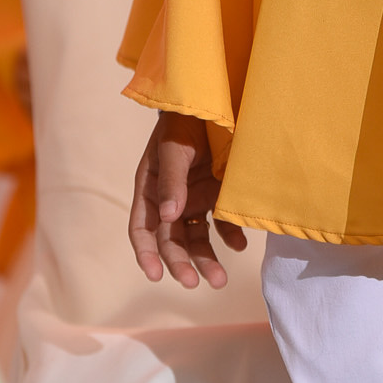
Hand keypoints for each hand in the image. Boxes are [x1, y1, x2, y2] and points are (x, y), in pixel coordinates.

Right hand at [128, 111, 247, 289]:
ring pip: (198, 238)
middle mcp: (171, 199)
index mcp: (151, 188)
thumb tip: (169, 217)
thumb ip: (172, 180)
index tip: (155, 275)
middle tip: (195, 282)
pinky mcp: (218, 194)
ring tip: (219, 280)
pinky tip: (240, 245)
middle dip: (181, 263)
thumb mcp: (173, 147)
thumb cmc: (184, 120)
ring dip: (206, 259)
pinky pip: (222, 223)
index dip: (146, 253)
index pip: (142, 228)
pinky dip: (230, 236)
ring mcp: (196, 198)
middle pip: (172, 239)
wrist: (216, 99)